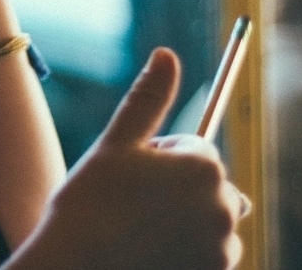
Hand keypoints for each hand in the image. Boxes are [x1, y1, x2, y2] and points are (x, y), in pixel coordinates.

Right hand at [22, 48, 244, 269]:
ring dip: (182, 219)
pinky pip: (207, 251)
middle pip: (206, 183)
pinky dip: (185, 249)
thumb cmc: (92, 203)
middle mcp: (223, 208)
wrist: (78, 268)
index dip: (160, 156)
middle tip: (131, 201)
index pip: (194, 147)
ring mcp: (223, 249)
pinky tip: (149, 251)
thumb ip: (149, 97)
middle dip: (175, 186)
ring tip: (138, 228)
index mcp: (202, 167)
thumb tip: (166, 53)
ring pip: (207, 217)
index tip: (131, 174)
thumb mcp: (117, 143)